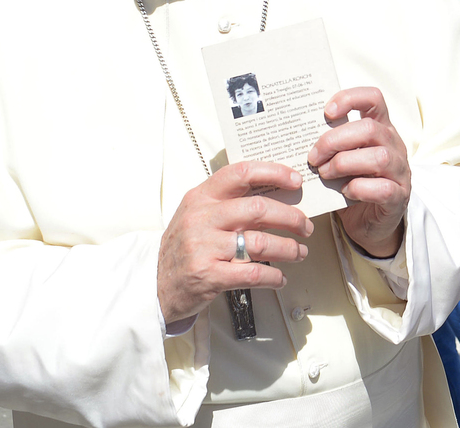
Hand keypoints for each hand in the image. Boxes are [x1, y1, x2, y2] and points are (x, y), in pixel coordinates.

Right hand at [158, 161, 310, 323]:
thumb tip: (276, 192)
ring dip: (288, 248)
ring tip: (299, 252)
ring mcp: (204, 247)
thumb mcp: (197, 214)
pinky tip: (280, 278)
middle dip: (291, 217)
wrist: (154, 285)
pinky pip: (252, 273)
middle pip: (258, 208)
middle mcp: (202, 218)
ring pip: (260, 242)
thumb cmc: (184, 247)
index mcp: (201, 196)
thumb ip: (229, 201)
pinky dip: (273, 276)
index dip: (273, 173)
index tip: (295, 181)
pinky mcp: (208, 276)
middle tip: (305, 226)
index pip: (241, 173)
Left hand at [310, 87, 411, 257]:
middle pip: (370, 129)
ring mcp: (400, 171)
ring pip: (379, 157)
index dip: (350, 98)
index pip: (373, 98)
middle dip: (335, 141)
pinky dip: (359, 188)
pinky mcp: (399, 197)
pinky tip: (345, 191)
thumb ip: (332, 145)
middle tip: (313, 157)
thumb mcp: (344, 158)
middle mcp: (395, 145)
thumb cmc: (354, 184)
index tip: (326, 113)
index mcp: (381, 129)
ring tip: (324, 173)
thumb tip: (296, 135)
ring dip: (344, 164)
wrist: (372, 223)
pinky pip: (383, 188)